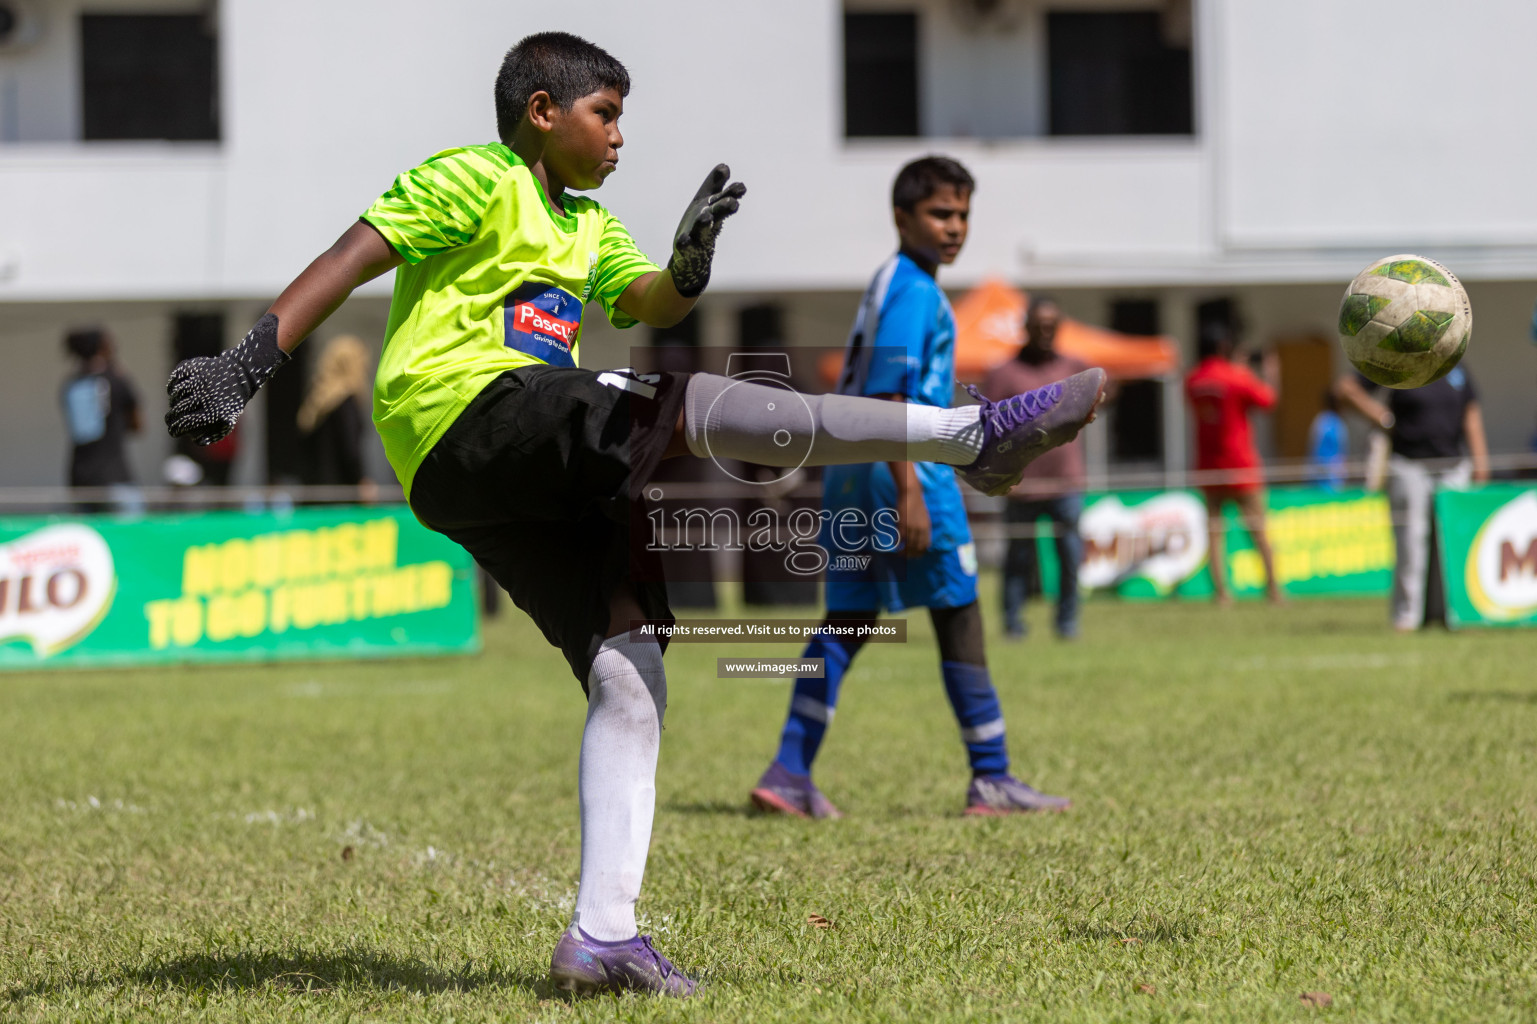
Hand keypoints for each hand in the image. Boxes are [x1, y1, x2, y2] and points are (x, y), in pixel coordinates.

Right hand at [165, 314, 287, 443]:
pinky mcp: (195, 367)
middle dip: (171, 417)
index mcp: (215, 411)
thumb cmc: (229, 404)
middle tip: (170, 419)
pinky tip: (175, 391)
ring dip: (173, 401)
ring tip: (176, 405)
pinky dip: (172, 386)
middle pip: (179, 408)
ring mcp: (200, 379)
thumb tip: (194, 440)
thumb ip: (212, 435)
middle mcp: (207, 394)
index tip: (172, 431)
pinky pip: (176, 378)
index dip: (176, 429)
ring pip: (176, 393)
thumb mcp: (227, 421)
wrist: (239, 375)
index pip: (187, 422)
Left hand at [667, 164, 746, 297]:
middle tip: (732, 202)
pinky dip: (685, 244)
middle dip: (724, 208)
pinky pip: (686, 247)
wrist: (692, 259)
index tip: (742, 188)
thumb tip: (725, 166)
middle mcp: (709, 224)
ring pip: (703, 230)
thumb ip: (714, 185)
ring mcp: (699, 238)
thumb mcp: (705, 202)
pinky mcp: (687, 251)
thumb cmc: (700, 226)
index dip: (732, 193)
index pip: (724, 199)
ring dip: (704, 224)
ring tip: (706, 217)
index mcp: (713, 210)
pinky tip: (683, 240)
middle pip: (718, 214)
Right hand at [898, 484, 931, 558]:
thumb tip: (920, 537)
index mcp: (927, 528)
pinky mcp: (902, 525)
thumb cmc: (917, 503)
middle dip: (911, 554)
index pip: (926, 546)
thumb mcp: (924, 517)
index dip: (920, 553)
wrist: (911, 494)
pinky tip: (895, 545)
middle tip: (905, 556)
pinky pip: (900, 539)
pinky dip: (897, 544)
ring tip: (899, 553)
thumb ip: (923, 528)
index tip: (915, 555)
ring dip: (903, 551)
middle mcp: (921, 530)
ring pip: (908, 545)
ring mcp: (911, 528)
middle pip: (917, 548)